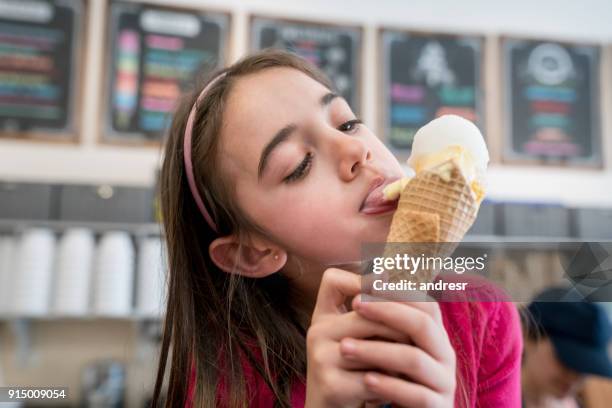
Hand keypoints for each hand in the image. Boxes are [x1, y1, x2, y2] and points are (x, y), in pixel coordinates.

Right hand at [304, 268, 409, 407]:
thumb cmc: (355, 376)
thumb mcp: (362, 341)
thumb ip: (376, 315)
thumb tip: (406, 282)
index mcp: (323, 316)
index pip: (332, 280)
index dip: (361, 279)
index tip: (390, 285)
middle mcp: (317, 331)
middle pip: (367, 313)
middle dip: (399, 328)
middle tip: (417, 342)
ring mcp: (320, 357)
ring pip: (374, 344)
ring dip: (399, 356)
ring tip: (409, 367)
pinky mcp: (328, 384)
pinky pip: (373, 378)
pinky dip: (391, 385)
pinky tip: (395, 389)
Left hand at [342, 294, 456, 407]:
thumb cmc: (392, 377)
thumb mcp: (389, 345)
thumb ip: (385, 318)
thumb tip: (369, 274)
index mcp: (435, 335)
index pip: (425, 303)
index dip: (398, 291)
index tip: (366, 284)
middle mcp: (445, 355)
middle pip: (422, 324)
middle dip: (387, 311)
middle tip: (354, 305)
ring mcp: (444, 382)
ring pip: (414, 359)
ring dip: (377, 350)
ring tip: (344, 348)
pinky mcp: (438, 407)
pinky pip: (417, 395)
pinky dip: (390, 385)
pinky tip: (365, 379)